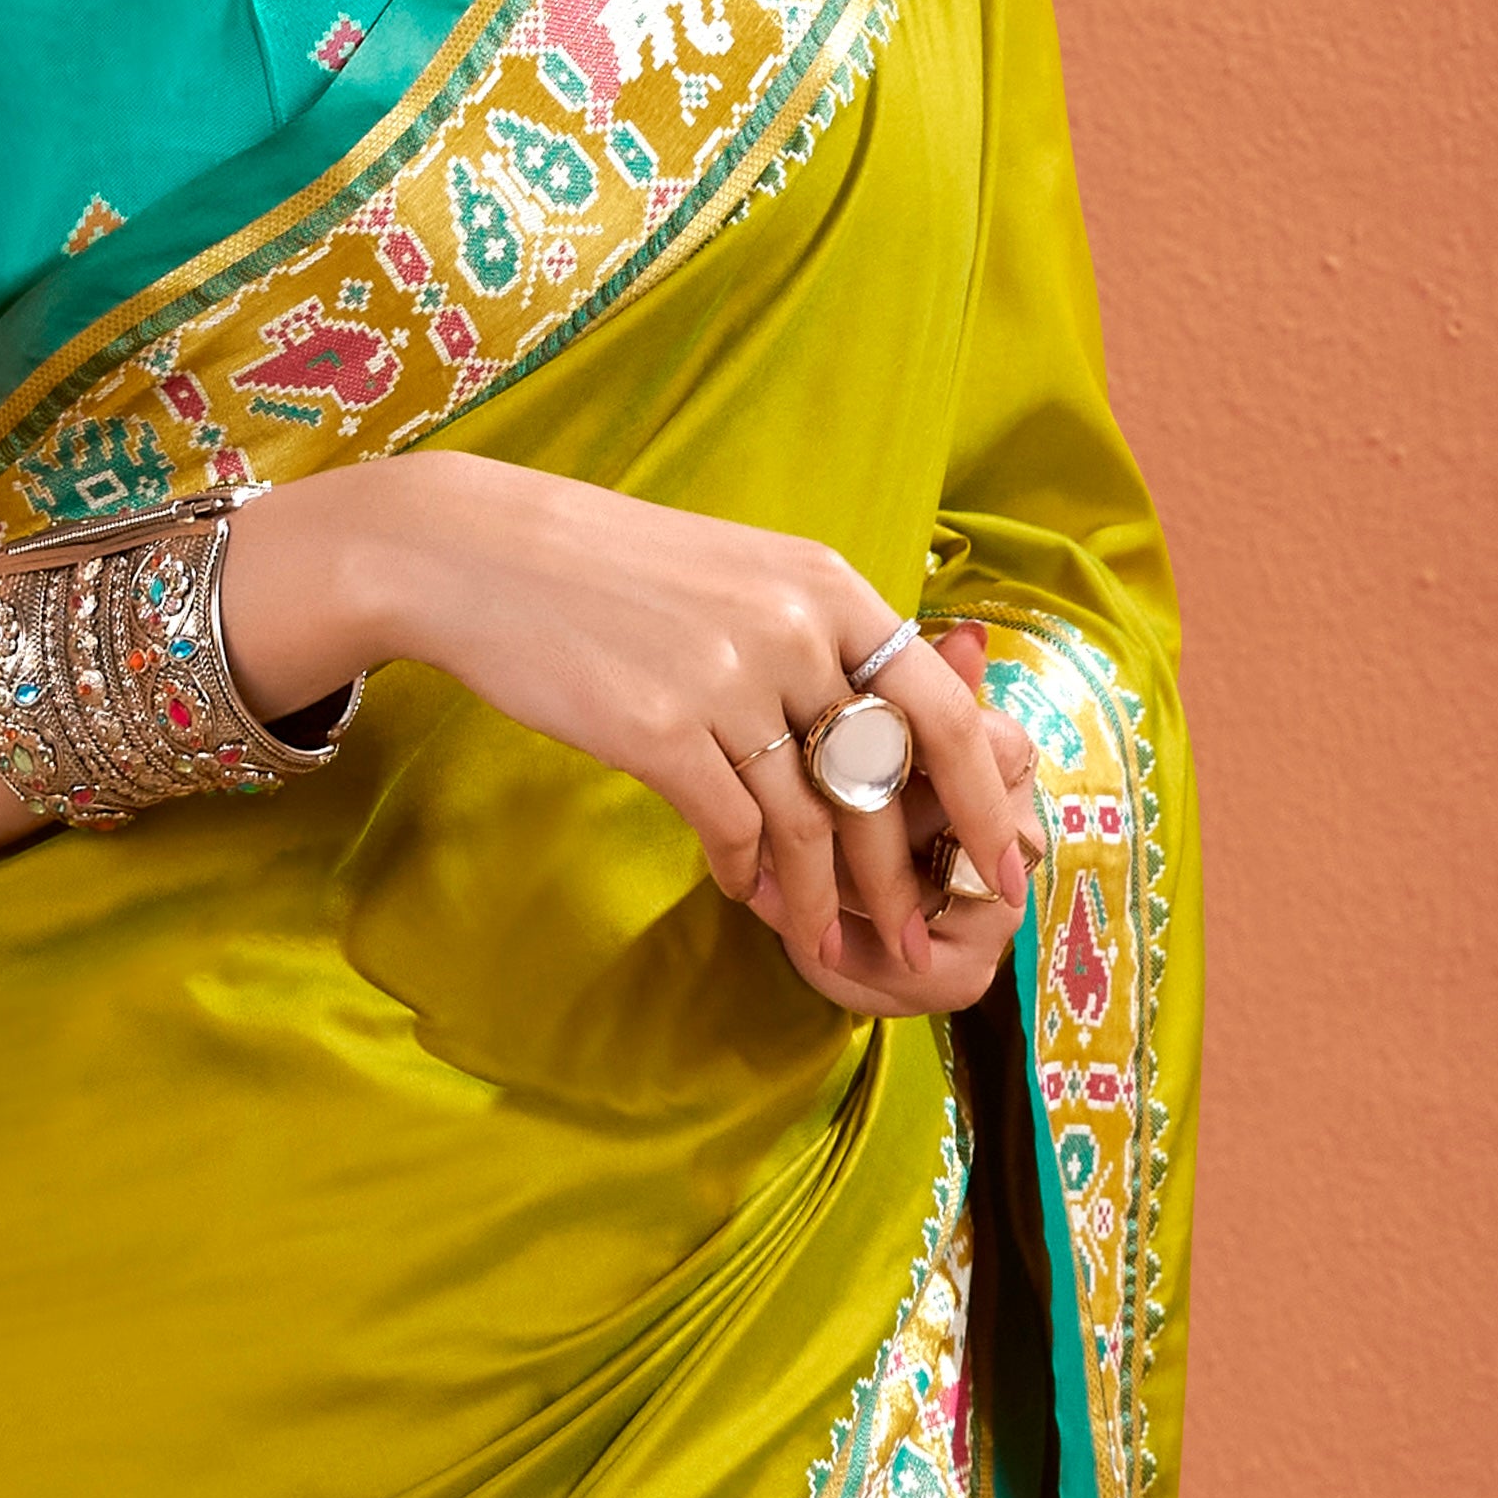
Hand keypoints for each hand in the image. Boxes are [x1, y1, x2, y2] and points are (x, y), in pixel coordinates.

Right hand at [225, 451, 1033, 999]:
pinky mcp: (659, 730)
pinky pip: (731, 828)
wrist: (489, 553)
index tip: (1007, 864)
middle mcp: (792, 627)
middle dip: (905, 878)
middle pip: (883, 783)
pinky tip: (735, 883)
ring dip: (818, 897)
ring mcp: (727, 679)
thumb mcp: (740, 572)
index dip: (982, 800)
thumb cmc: (615, 567)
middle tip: (914, 942)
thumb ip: (815, 639)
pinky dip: (742, 869)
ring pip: (806, 823)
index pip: (942, 707)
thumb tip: (882, 733)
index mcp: (824, 584)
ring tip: (818, 944)